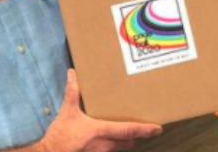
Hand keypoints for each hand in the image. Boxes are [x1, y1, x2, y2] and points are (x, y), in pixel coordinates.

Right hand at [38, 69, 161, 151]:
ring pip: (121, 148)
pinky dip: (115, 147)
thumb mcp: (67, 112)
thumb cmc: (59, 136)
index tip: (158, 128)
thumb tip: (72, 73)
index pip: (129, 130)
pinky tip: (111, 142)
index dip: (145, 129)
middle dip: (138, 135)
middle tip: (147, 128)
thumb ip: (72, 92)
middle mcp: (105, 145)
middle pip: (129, 141)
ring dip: (127, 141)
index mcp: (101, 131)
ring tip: (131, 133)